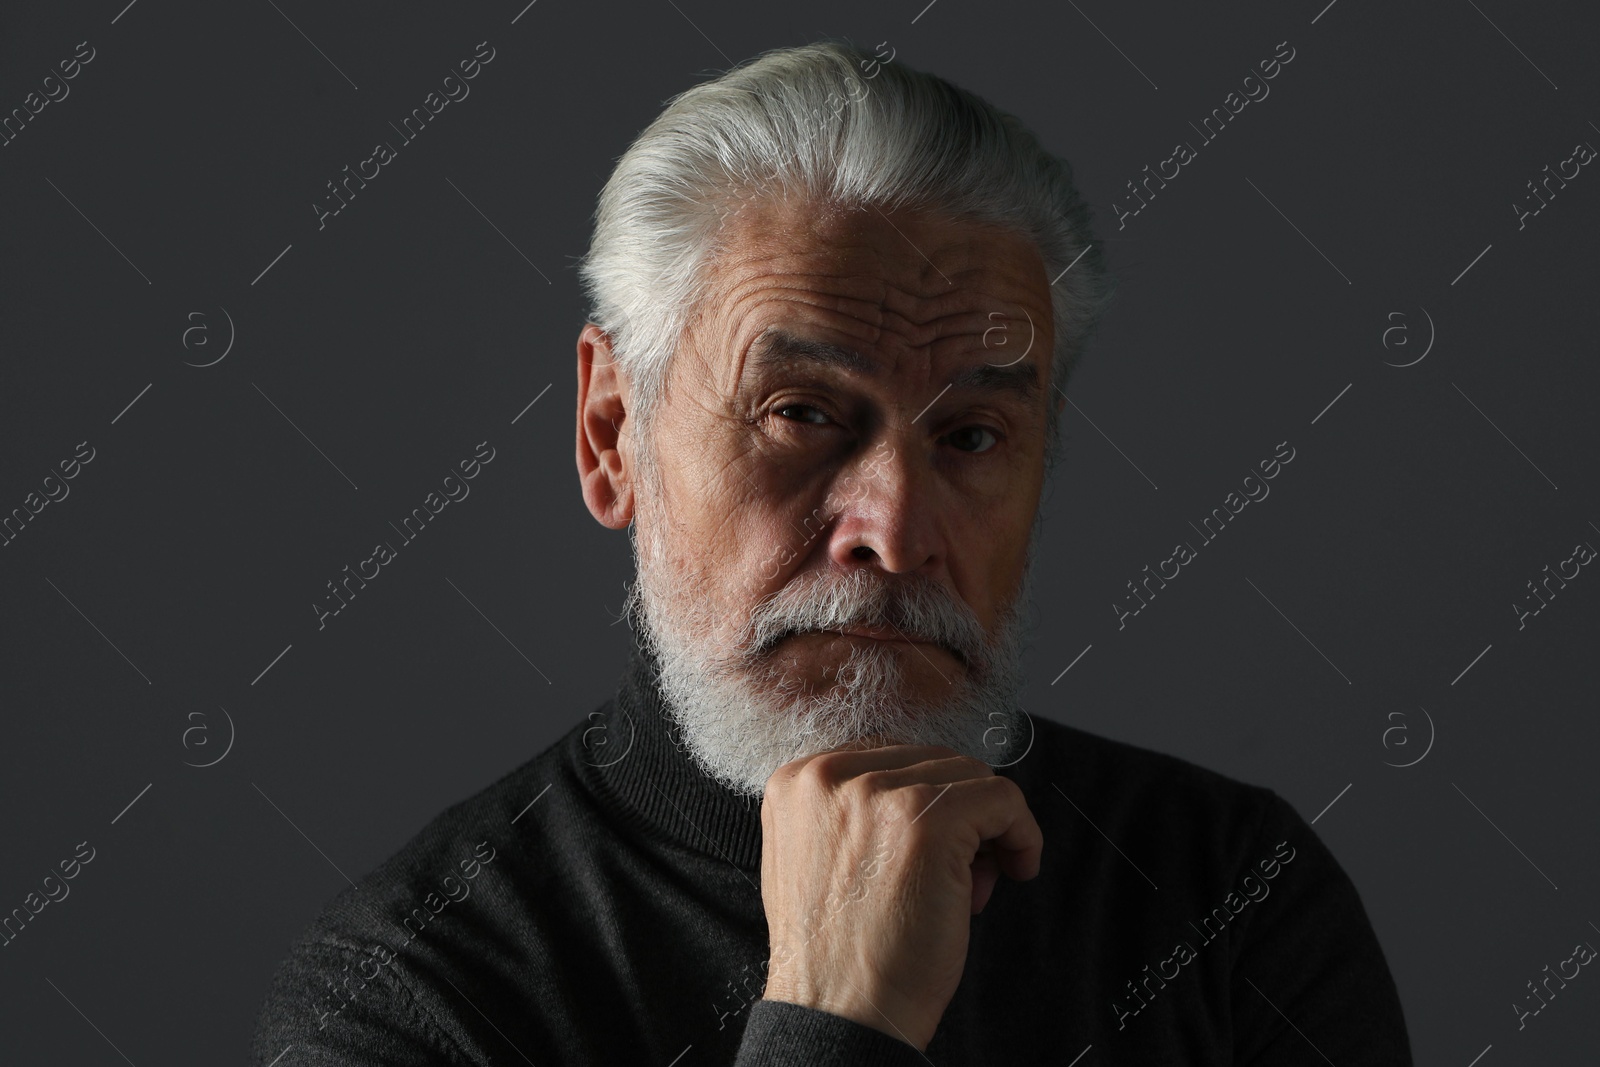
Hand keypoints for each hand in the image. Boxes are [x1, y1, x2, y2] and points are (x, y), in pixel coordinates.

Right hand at [757, 743, 1042, 1050]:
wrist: (839, 1014)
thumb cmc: (838, 956)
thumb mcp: (817, 858)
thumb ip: (853, 813)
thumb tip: (932, 793)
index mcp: (797, 782)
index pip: (889, 759)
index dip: (925, 802)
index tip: (937, 848)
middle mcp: (829, 776)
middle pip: (932, 763)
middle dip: (957, 817)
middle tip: (958, 877)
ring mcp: (877, 792)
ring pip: (969, 776)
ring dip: (986, 831)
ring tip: (970, 887)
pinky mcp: (928, 817)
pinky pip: (1003, 799)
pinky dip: (1022, 834)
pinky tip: (1016, 869)